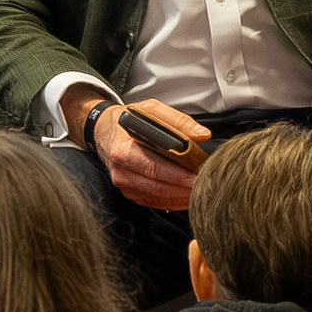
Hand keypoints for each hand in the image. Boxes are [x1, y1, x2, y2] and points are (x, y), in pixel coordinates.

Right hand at [92, 97, 207, 212]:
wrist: (105, 130)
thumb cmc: (128, 120)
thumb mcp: (151, 110)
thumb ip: (177, 121)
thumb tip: (201, 134)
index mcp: (124, 150)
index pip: (155, 168)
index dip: (179, 176)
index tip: (198, 177)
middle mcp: (122, 172)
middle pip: (159, 187)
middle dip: (185, 189)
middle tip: (206, 185)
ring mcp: (124, 185)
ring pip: (158, 198)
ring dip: (181, 198)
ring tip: (201, 191)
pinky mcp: (130, 193)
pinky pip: (154, 202)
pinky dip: (173, 201)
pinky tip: (187, 195)